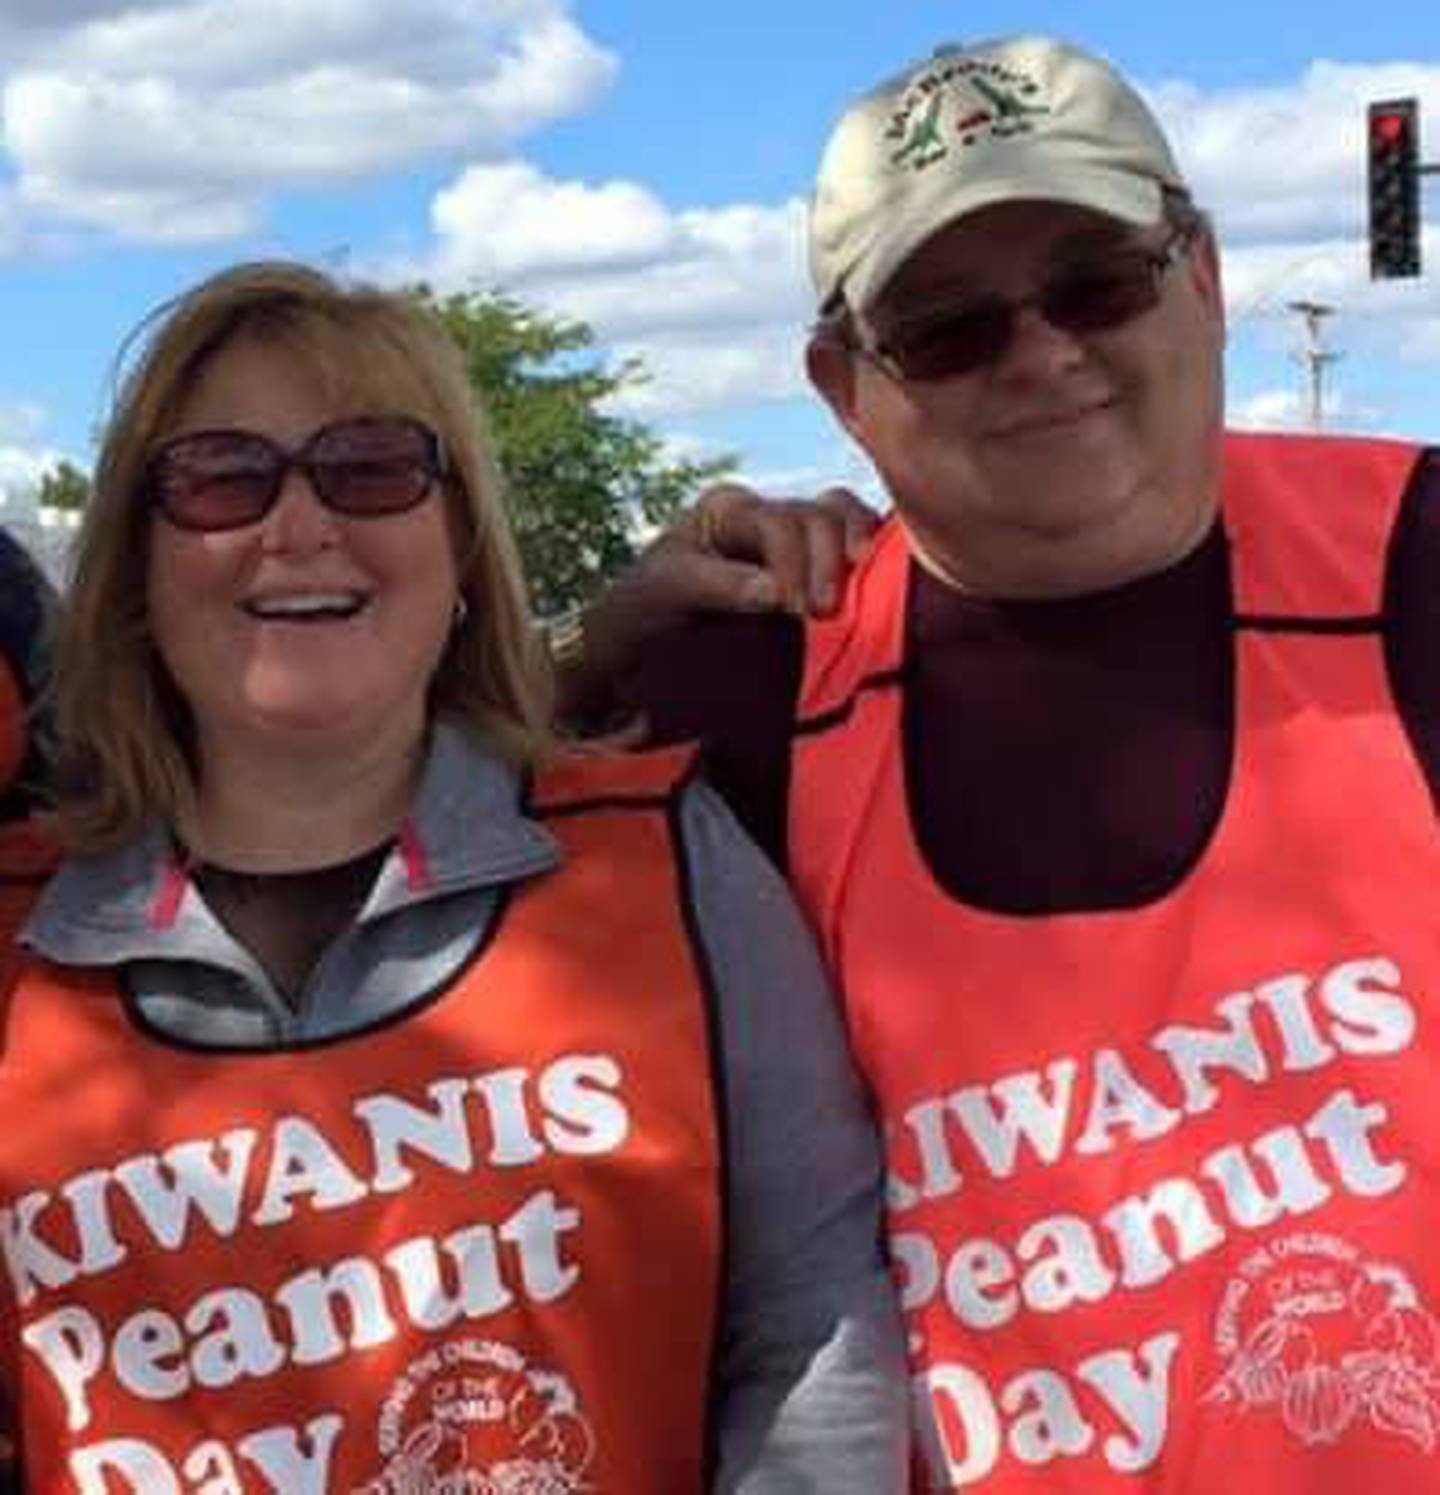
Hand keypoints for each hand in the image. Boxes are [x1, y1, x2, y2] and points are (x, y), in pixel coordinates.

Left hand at [554, 483, 879, 725]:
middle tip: (822, 614)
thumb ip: (721, 586)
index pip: (777, 522)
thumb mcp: (669, 591)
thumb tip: (779, 591)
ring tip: (851, 599)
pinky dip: (872, 556)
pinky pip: (856, 545)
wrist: (646, 646)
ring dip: (856, 554)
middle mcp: (766, 515)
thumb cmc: (648, 610)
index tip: (792, 608)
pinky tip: (876, 582)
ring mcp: (795, 540)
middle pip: (819, 516)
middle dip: (827, 563)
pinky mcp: (816, 569)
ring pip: (844, 520)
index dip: (792, 562)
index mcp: (728, 510)